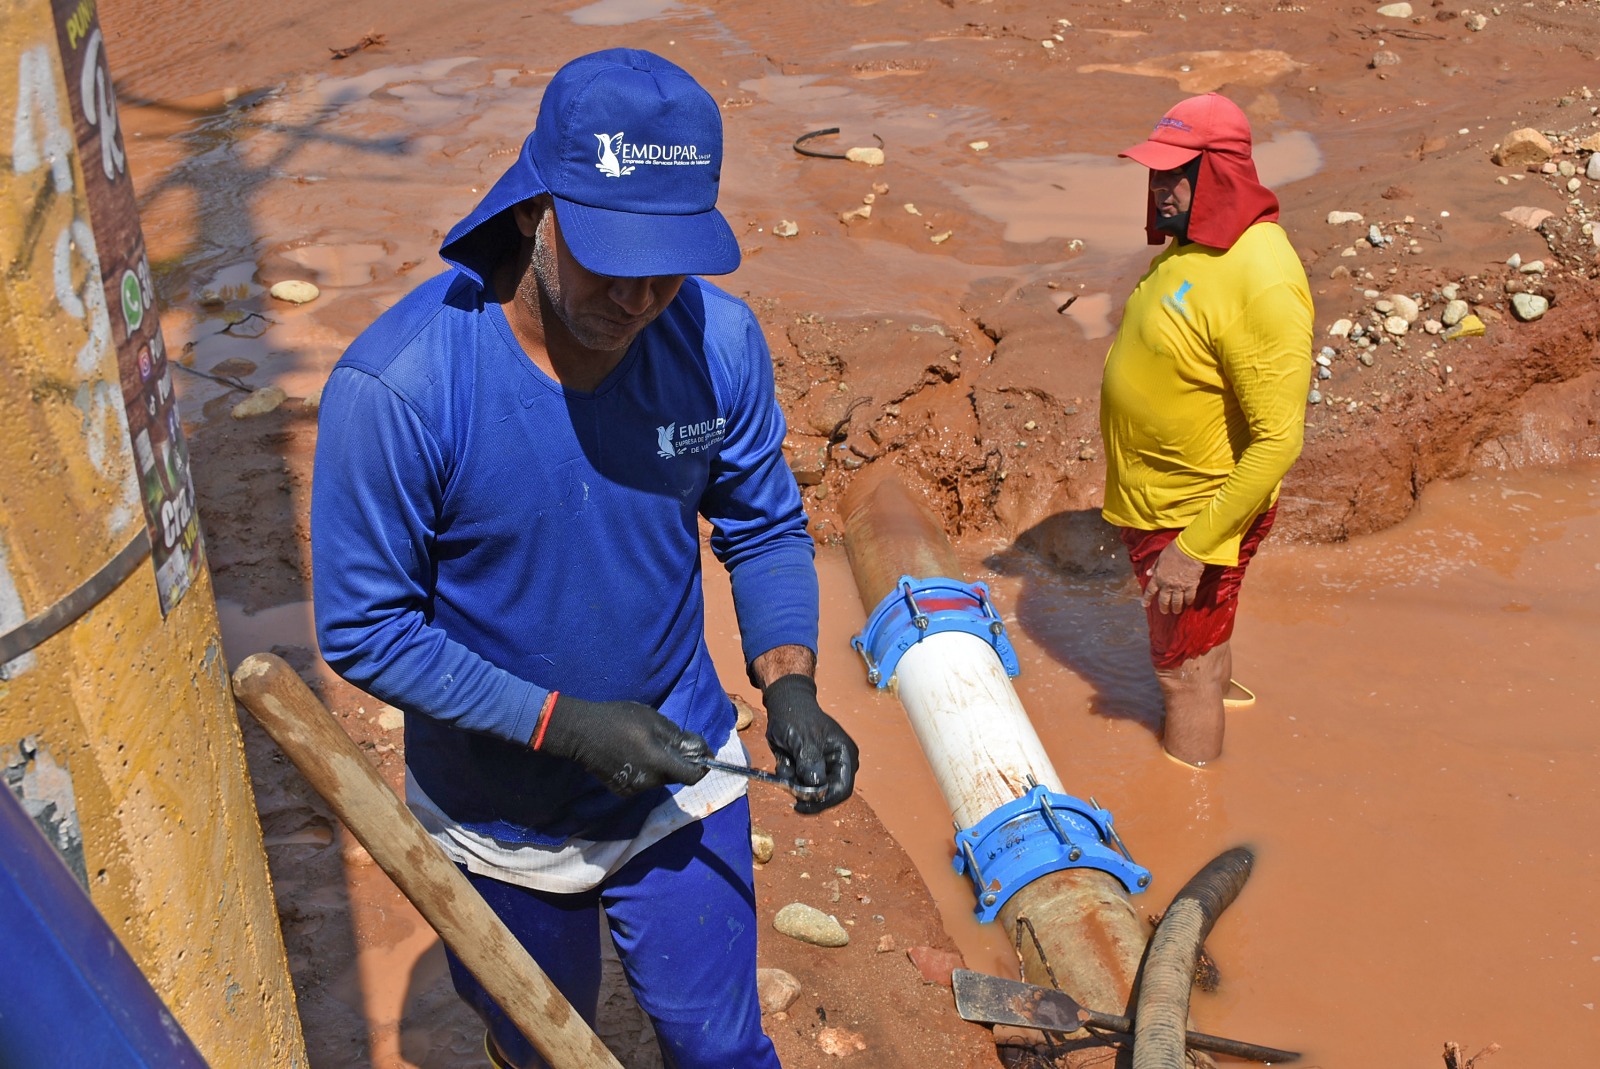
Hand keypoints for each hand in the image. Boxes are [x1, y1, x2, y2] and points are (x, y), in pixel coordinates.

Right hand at [536, 694, 710, 797]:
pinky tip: (632, 756)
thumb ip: (678, 737)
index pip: (692, 776)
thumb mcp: (653, 719)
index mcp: (658, 763)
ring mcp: (634, 789)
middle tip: (668, 742)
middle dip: (678, 761)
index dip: (702, 766)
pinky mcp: (622, 791)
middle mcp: (648, 781)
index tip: (702, 755)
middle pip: (675, 776)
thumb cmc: (619, 720)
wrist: (581, 733)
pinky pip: (644, 783)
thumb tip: (698, 748)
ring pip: (659, 779)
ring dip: (661, 766)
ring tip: (645, 746)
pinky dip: (645, 772)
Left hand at [762, 674, 857, 813]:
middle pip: (825, 793)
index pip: (842, 789)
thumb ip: (811, 763)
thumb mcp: (804, 739)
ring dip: (793, 782)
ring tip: (786, 761)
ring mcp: (821, 768)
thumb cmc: (798, 716)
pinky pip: (798, 784)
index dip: (824, 801)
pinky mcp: (807, 769)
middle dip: (805, 791)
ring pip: (809, 791)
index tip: (802, 805)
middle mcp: (836, 765)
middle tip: (788, 782)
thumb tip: (817, 787)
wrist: (784, 705)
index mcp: (845, 756)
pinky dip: (788, 777)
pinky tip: (785, 760)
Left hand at [1142, 539, 1204, 614]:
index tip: (1144, 605)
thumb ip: (1155, 567)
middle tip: (1164, 612)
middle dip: (1163, 607)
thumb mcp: (1161, 557)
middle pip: (1164, 600)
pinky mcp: (1191, 586)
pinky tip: (1188, 603)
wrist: (1190, 549)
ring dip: (1176, 608)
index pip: (1150, 591)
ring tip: (1176, 611)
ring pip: (1176, 602)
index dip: (1147, 598)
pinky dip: (1188, 601)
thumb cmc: (1174, 550)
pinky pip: (1189, 597)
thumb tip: (1148, 573)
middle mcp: (1167, 584)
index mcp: (1158, 577)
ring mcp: (1179, 586)